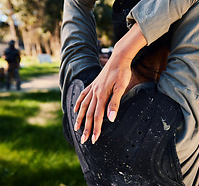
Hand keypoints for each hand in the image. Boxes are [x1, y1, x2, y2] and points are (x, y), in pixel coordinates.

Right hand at [74, 24, 146, 143]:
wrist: (119, 57)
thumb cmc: (122, 72)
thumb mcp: (121, 87)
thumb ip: (115, 103)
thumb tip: (110, 118)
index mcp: (102, 95)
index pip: (97, 116)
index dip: (95, 129)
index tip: (93, 140)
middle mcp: (95, 92)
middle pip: (88, 114)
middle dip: (86, 128)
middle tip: (83, 140)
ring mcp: (93, 88)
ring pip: (83, 106)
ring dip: (79, 118)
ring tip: (76, 128)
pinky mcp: (93, 84)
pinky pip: (83, 95)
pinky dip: (78, 103)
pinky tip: (75, 109)